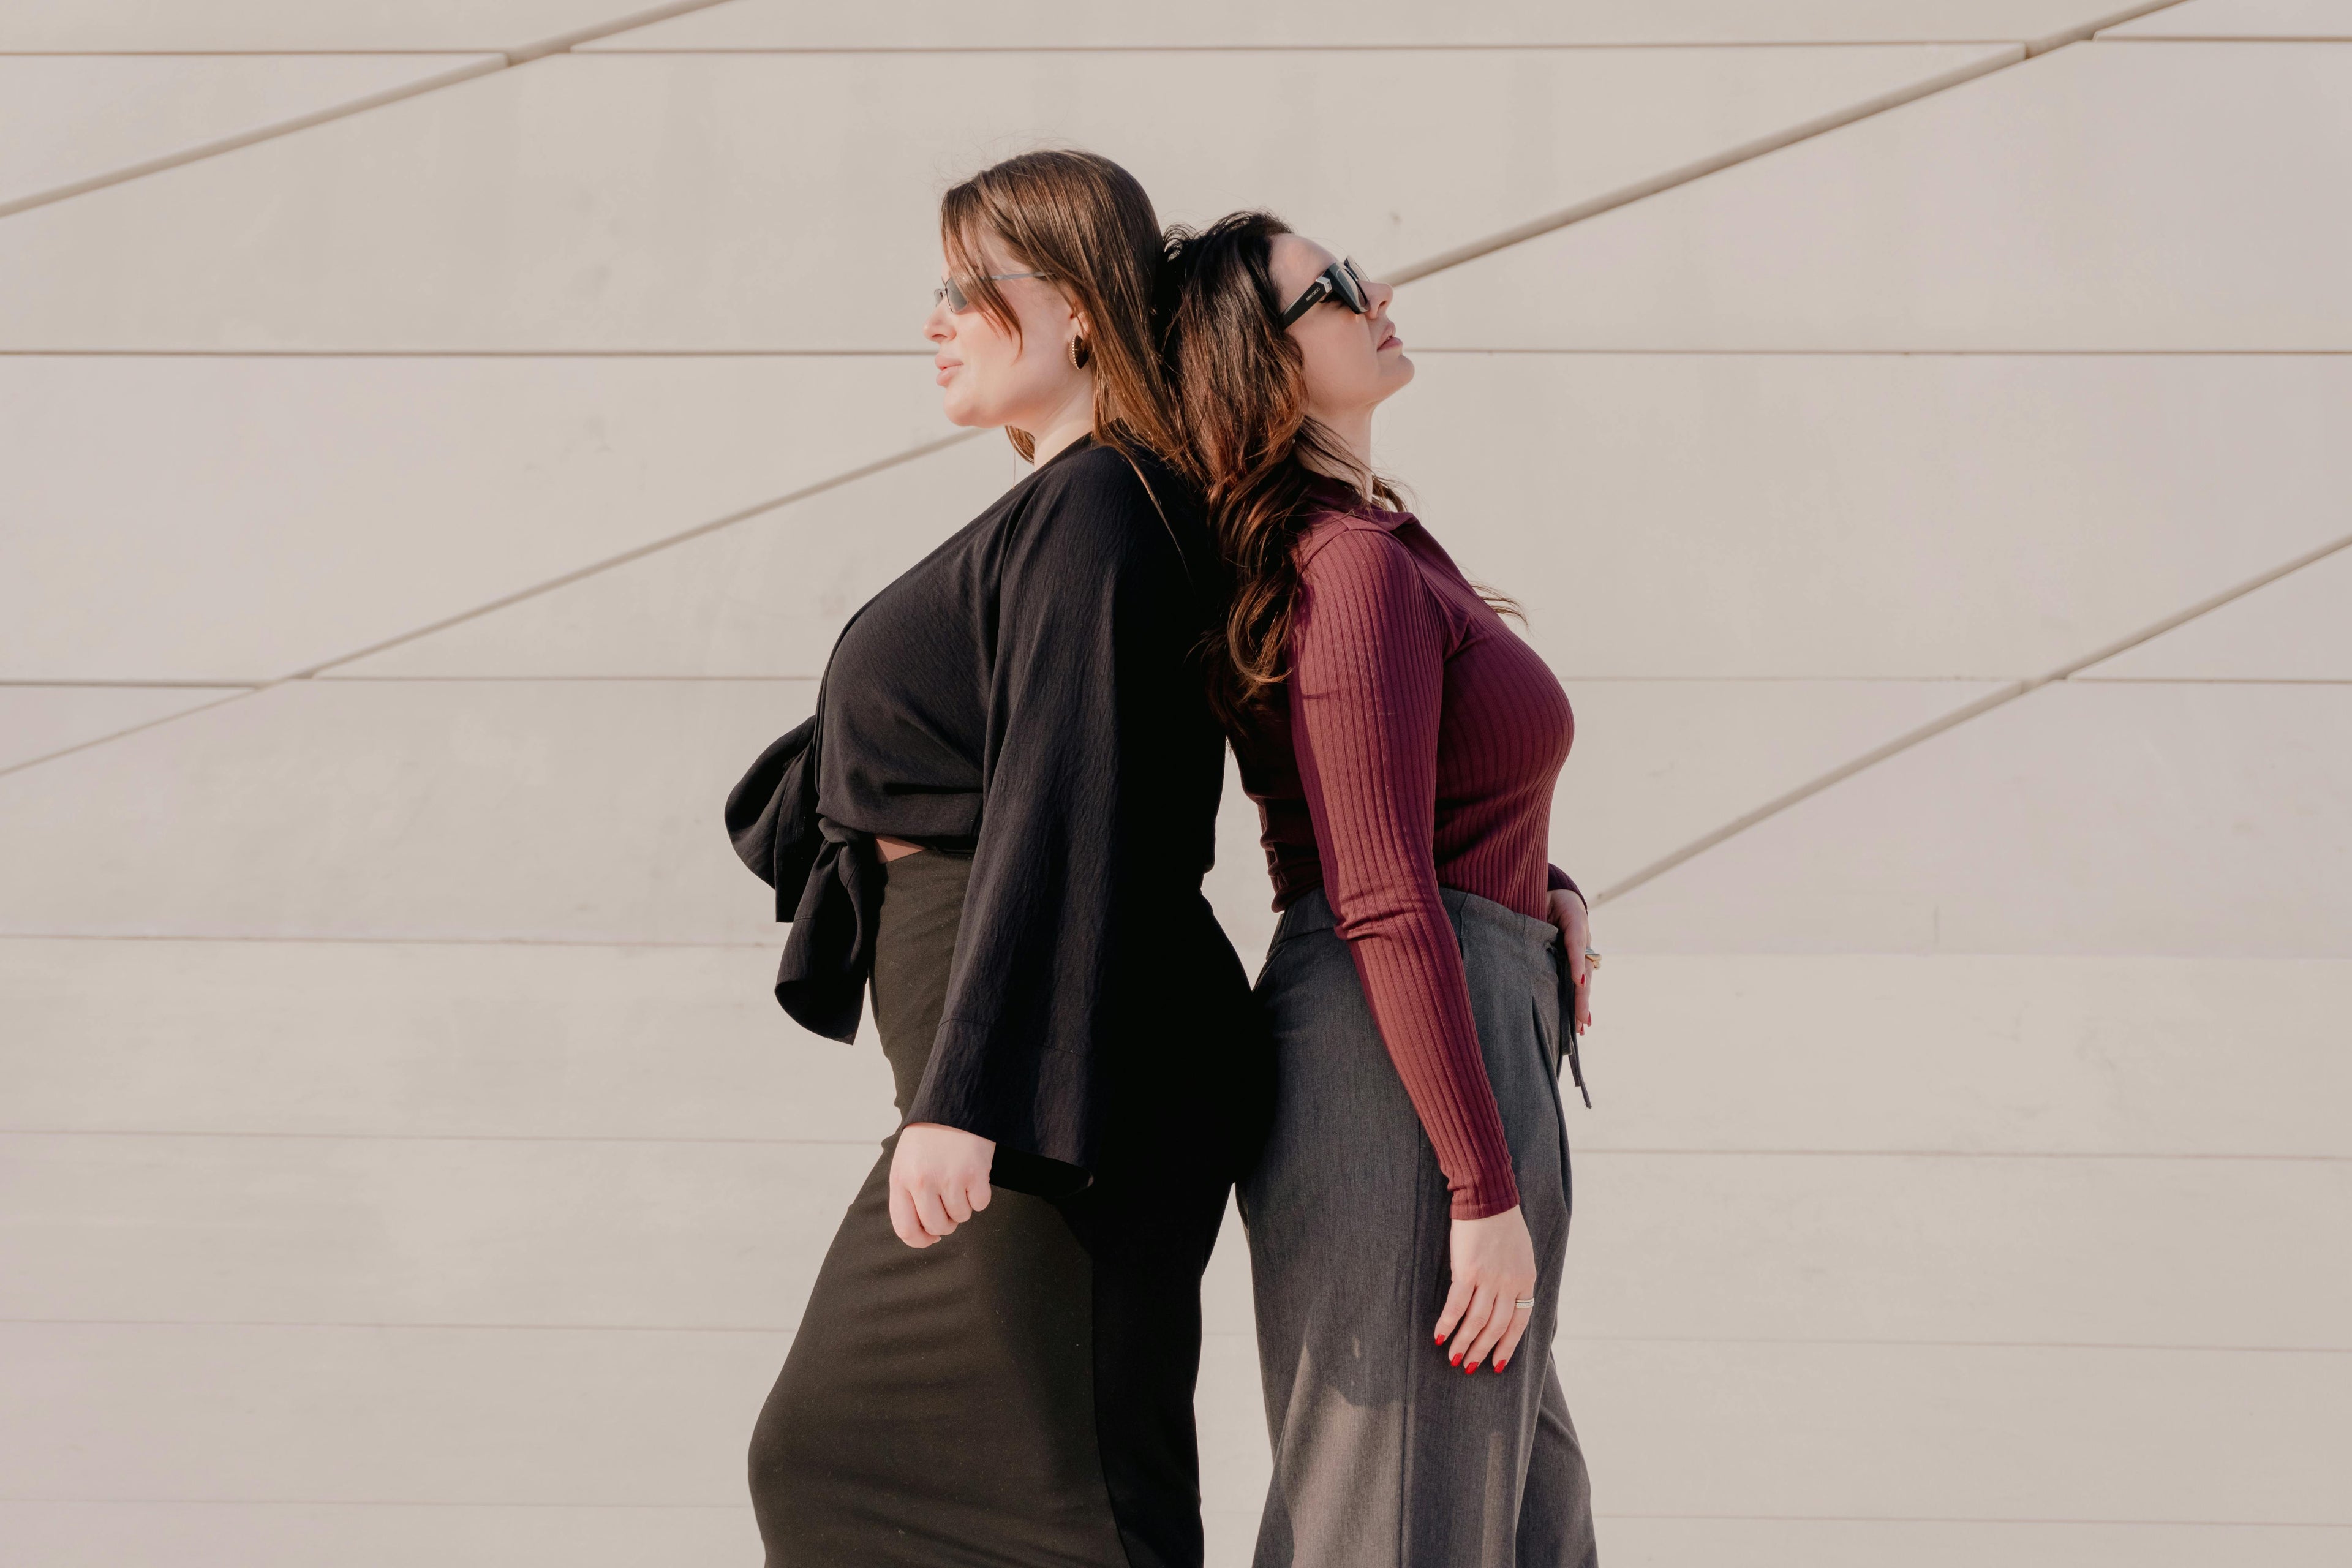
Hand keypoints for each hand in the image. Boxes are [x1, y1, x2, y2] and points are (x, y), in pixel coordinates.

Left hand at [887, 1122, 993, 1248]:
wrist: (954, 1103)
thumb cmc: (928, 1138)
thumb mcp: (905, 1164)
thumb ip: (908, 1197)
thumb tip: (926, 1235)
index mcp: (901, 1180)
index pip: (906, 1229)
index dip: (920, 1240)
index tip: (929, 1237)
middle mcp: (922, 1182)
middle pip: (936, 1228)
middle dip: (945, 1223)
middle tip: (948, 1203)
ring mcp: (949, 1178)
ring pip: (961, 1218)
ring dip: (963, 1205)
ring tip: (959, 1180)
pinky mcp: (975, 1173)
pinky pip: (980, 1204)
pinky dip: (980, 1195)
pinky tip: (973, 1175)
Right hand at [1434, 1205, 1538, 1374]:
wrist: (1488, 1198)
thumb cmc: (1503, 1224)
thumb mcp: (1522, 1254)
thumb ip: (1517, 1279)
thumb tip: (1507, 1303)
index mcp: (1526, 1280)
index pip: (1519, 1323)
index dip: (1507, 1346)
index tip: (1497, 1364)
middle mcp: (1510, 1284)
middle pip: (1496, 1327)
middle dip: (1482, 1350)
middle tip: (1468, 1366)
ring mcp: (1490, 1278)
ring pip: (1477, 1321)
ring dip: (1464, 1342)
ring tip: (1453, 1357)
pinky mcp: (1468, 1270)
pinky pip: (1457, 1305)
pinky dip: (1447, 1322)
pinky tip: (1439, 1334)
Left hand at [1547, 888, 1593, 1035]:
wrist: (1557, 896)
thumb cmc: (1544, 897)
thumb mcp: (1540, 899)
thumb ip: (1538, 915)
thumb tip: (1523, 932)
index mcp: (1574, 919)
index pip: (1577, 942)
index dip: (1577, 962)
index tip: (1579, 982)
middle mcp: (1583, 938)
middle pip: (1584, 969)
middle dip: (1582, 995)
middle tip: (1581, 1018)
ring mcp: (1582, 951)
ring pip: (1584, 980)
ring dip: (1582, 1004)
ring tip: (1582, 1027)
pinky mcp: (1577, 961)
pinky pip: (1580, 982)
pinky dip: (1579, 1001)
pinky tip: (1580, 1022)